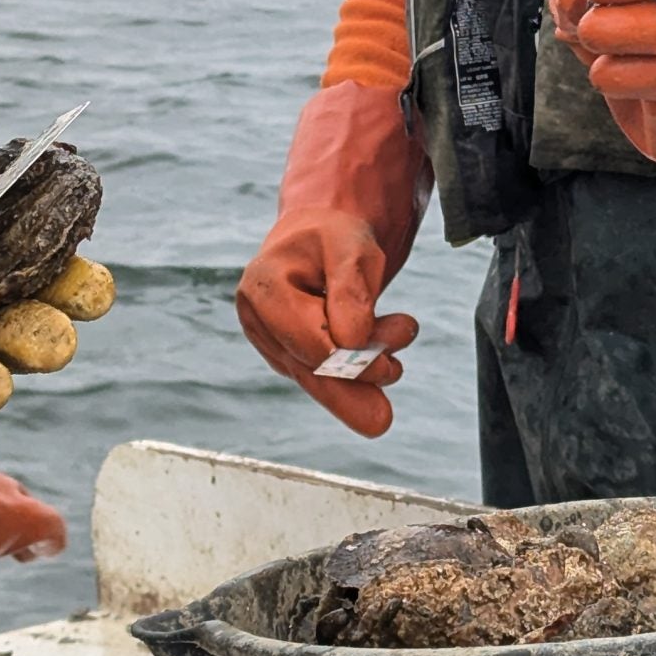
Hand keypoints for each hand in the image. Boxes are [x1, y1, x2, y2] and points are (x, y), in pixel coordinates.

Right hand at [237, 208, 416, 437]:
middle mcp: (257, 318)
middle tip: (382, 422)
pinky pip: (319, 374)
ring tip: (393, 384)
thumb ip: (351, 290)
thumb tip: (353, 342)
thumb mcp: (352, 247)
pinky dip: (354, 376)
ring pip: (314, 378)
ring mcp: (268, 339)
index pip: (309, 341)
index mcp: (263, 285)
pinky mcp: (286, 352)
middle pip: (306, 368)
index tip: (398, 340)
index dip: (353, 355)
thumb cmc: (336, 236)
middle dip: (349, 393)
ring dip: (358, 384)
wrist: (319, 233)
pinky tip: (385, 364)